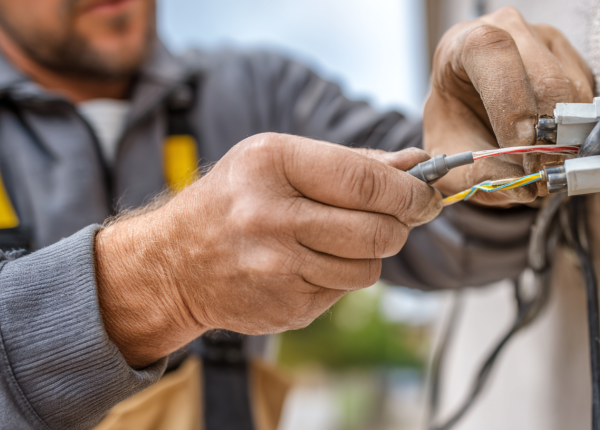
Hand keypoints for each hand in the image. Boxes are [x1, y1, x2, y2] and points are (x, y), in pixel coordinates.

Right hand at [95, 133, 441, 367]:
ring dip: (368, 255)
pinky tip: (307, 265)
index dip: (408, 191)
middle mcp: (271, 217)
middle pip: (376, 230)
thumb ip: (352, 163)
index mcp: (272, 165)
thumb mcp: (281, 162)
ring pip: (369, 268)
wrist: (173, 265)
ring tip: (335, 241)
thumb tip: (417, 162)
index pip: (364, 182)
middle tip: (396, 219)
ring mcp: (276, 268)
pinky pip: (344, 292)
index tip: (426, 193)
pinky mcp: (285, 307)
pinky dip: (339, 277)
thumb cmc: (236, 201)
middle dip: (398, 226)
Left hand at [424, 7, 593, 205]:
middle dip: (548, 137)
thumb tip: (523, 187)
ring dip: (564, 140)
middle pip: (547, 80)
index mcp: (466, 44)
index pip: (494, 53)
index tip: (520, 148)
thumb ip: (478, 174)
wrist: (466, 105)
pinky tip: (550, 146)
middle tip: (540, 173)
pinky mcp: (573, 60)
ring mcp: (547, 42)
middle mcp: (512, 31)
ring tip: (540, 164)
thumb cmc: (455, 121)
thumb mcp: (450, 153)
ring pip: (575, 95)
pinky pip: (588, 101)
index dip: (512, 103)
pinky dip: (575, 133)